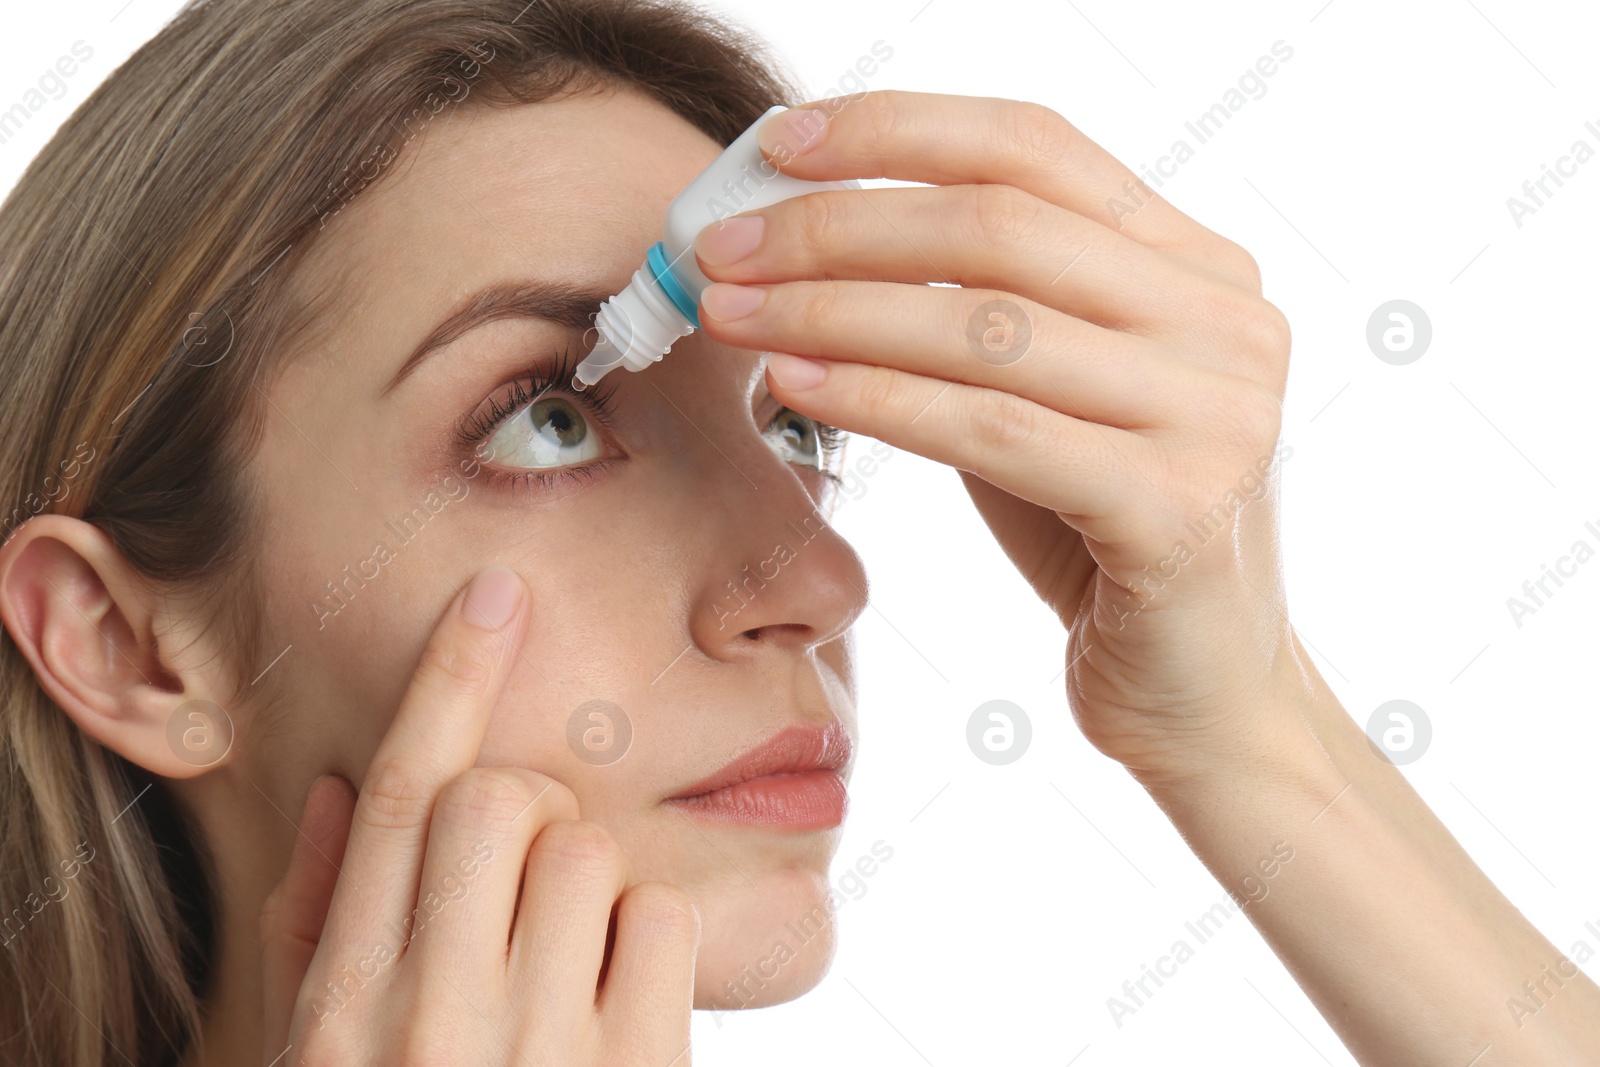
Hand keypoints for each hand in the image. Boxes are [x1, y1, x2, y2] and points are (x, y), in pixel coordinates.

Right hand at [257, 567, 698, 1064]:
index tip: (497, 594)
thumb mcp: (321, 1059)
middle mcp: (431, 1022)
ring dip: (593, 882)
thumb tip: (337, 790)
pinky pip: (665, 917)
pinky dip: (655, 941)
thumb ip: (313, 935)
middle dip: (530, 805)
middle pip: (498, 797)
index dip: (449, 679)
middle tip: (535, 878)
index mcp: (343, 1011)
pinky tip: (625, 1002)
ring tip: (577, 966)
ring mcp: (539, 1050)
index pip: (398, 797)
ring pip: (589, 848)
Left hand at [693, 90, 1296, 781]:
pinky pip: (994, 430)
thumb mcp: (1040, 394)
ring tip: (731, 311)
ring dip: (833, 310)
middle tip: (723, 246)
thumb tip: (804, 239)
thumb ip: (969, 311)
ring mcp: (1218, 414)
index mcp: (1201, 268)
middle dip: (838, 227)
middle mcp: (1227, 323)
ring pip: (987, 326)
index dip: (898, 131)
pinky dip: (879, 399)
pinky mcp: (1178, 510)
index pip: (1036, 150)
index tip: (780, 143)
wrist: (1201, 692)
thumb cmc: (1097, 534)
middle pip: (1001, 227)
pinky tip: (795, 385)